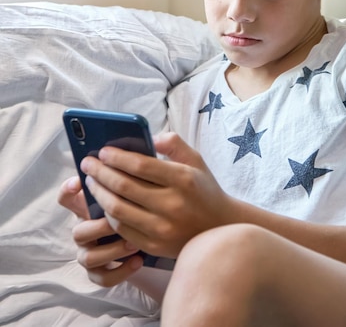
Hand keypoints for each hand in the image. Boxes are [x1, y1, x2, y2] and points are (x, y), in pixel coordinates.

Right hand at [58, 176, 142, 286]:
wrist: (151, 236)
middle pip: (77, 231)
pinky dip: (120, 271)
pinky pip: (102, 278)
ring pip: (88, 256)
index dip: (68, 190)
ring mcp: (89, 253)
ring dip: (111, 250)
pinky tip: (139, 260)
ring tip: (134, 243)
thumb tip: (147, 146)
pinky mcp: (99, 273)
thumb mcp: (137, 187)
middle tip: (120, 222)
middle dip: (99, 227)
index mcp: (87, 208)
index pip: (67, 198)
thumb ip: (135, 171)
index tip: (79, 182)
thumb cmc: (141, 206)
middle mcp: (84, 230)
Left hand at [80, 132, 234, 257]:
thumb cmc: (203, 188)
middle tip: (87, 164)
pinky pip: (122, 230)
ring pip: (118, 210)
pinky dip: (108, 215)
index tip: (102, 151)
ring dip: (99, 194)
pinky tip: (103, 202)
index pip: (140, 166)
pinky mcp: (155, 246)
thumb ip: (173, 142)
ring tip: (91, 182)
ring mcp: (163, 229)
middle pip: (124, 187)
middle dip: (100, 173)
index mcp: (183, 179)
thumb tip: (148, 137)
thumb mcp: (195, 159)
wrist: (220, 228)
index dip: (117, 157)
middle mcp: (173, 205)